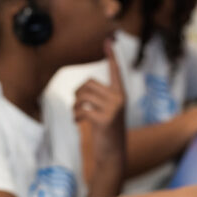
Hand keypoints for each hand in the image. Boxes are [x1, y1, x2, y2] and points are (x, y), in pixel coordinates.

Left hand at [75, 37, 125, 161]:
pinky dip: (76, 116)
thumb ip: (101, 98)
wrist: (113, 155)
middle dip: (77, 93)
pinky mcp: (104, 120)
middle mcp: (119, 99)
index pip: (115, 71)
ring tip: (76, 114)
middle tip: (77, 105)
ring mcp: (113, 109)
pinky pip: (82, 110)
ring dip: (75, 105)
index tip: (108, 41)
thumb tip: (83, 87)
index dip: (111, 56)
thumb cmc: (107, 131)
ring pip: (83, 96)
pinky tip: (77, 122)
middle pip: (89, 84)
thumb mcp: (108, 111)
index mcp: (121, 94)